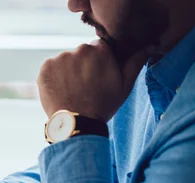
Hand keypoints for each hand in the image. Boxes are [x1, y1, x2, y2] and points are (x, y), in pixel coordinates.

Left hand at [37, 40, 151, 121]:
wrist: (76, 124)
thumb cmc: (102, 106)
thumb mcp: (124, 86)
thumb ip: (135, 63)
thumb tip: (150, 46)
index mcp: (100, 50)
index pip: (98, 48)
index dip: (97, 62)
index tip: (96, 75)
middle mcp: (80, 50)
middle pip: (81, 52)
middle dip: (82, 65)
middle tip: (84, 85)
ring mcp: (60, 58)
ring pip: (65, 60)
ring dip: (67, 70)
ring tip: (72, 89)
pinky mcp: (45, 67)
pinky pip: (51, 67)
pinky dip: (54, 76)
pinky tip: (61, 90)